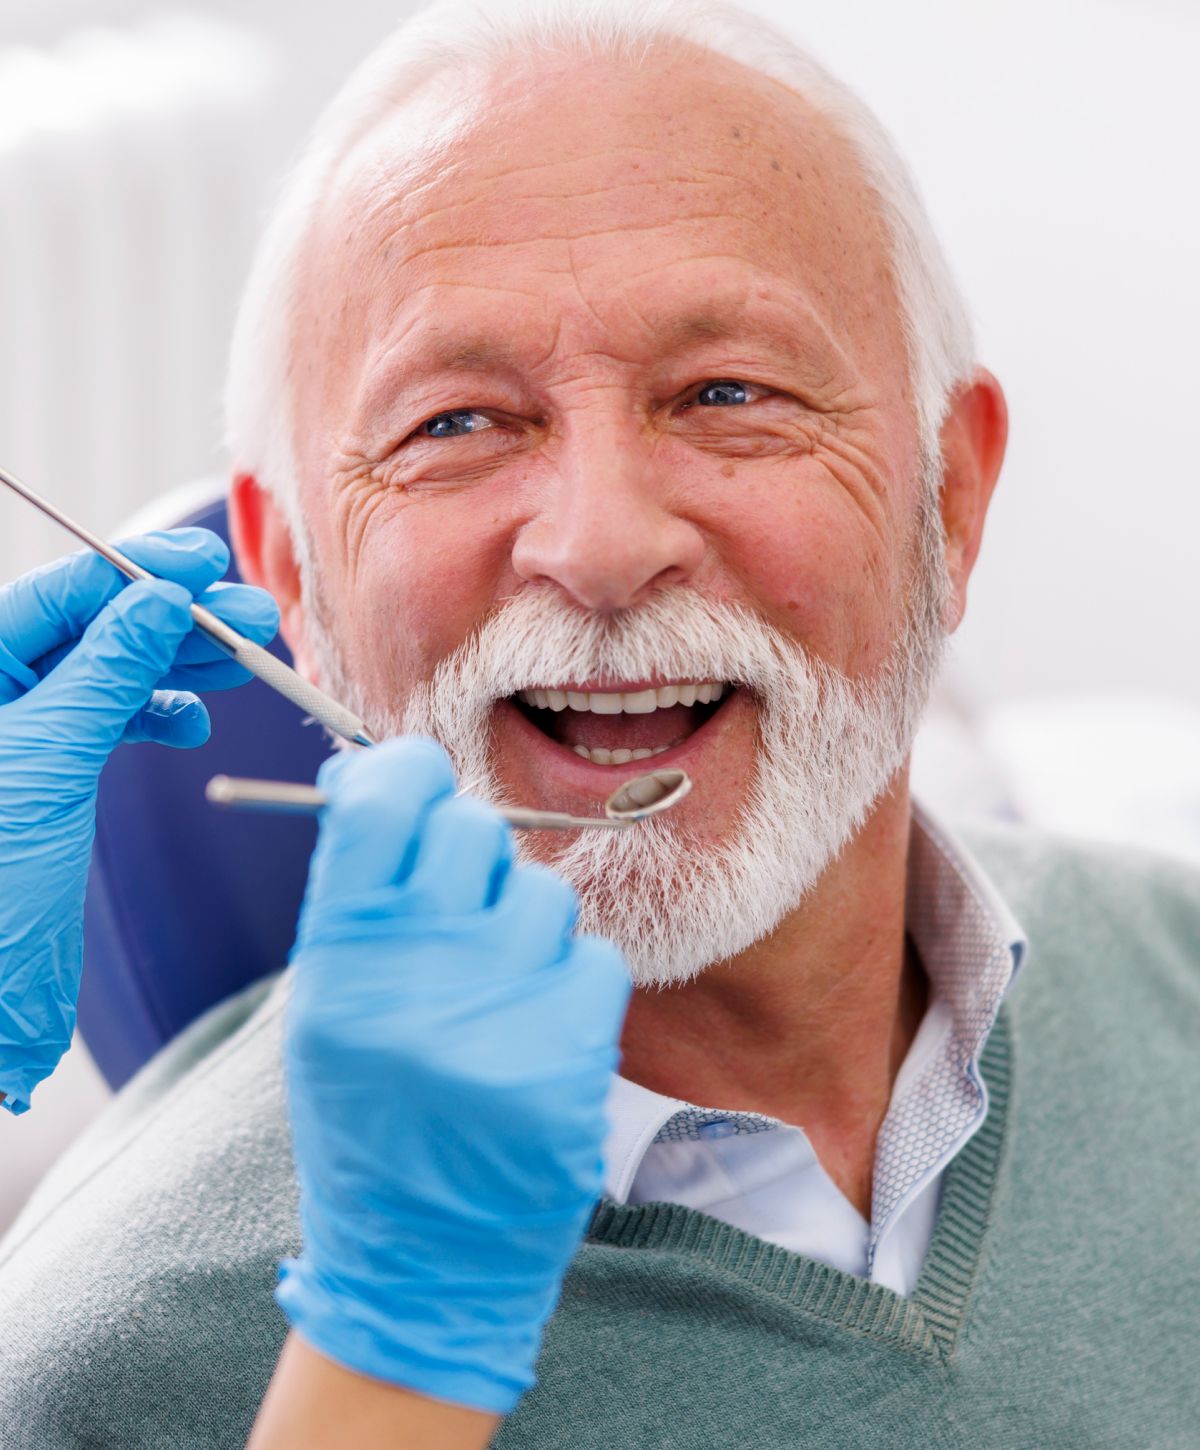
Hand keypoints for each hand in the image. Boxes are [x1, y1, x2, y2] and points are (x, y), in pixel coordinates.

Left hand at [0, 529, 278, 1113]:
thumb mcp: (47, 759)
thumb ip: (106, 672)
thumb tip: (157, 599)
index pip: (58, 598)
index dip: (134, 573)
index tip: (201, 564)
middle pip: (92, 630)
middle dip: (174, 618)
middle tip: (249, 614)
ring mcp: (23, 739)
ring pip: (110, 674)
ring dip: (180, 663)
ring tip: (244, 658)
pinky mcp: (50, 781)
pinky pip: (110, 725)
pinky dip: (158, 716)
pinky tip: (194, 721)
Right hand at [278, 739, 629, 1414]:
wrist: (422, 1261)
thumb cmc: (370, 1115)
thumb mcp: (328, 1007)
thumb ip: (355, 892)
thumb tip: (380, 772)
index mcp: (338, 965)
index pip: (383, 803)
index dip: (407, 773)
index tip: (418, 782)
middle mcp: (415, 984)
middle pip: (473, 831)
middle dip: (471, 859)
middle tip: (460, 910)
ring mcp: (499, 1022)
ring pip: (543, 894)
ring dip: (525, 931)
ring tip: (494, 998)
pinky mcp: (571, 1062)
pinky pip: (594, 960)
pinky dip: (571, 988)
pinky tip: (535, 1037)